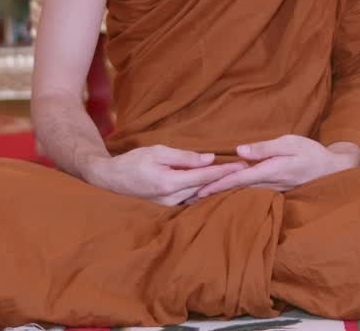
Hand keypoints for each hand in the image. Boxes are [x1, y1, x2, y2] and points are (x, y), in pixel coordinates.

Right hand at [84, 145, 246, 205]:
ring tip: (237, 180)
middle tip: (248, 172)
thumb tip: (209, 159)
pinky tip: (216, 188)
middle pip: (206, 189)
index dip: (225, 171)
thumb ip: (184, 157)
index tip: (243, 166)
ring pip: (200, 197)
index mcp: (170, 182)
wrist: (110, 179)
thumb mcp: (158, 152)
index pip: (205, 176)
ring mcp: (169, 206)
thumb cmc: (133, 161)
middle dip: (226, 181)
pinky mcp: (167, 208)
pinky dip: (204, 193)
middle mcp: (172, 198)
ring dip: (217, 189)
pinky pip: (191, 200)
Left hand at [193, 135, 359, 198]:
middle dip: (213, 193)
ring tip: (199, 199)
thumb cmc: (312, 152)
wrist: (333, 170)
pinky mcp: (275, 191)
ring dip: (221, 196)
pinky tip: (224, 197)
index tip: (198, 190)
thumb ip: (266, 148)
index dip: (218, 184)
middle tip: (188, 199)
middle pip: (236, 190)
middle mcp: (270, 184)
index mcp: (272, 170)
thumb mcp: (291, 142)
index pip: (239, 178)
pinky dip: (235, 195)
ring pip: (242, 194)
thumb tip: (240, 152)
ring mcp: (272, 190)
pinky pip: (251, 194)